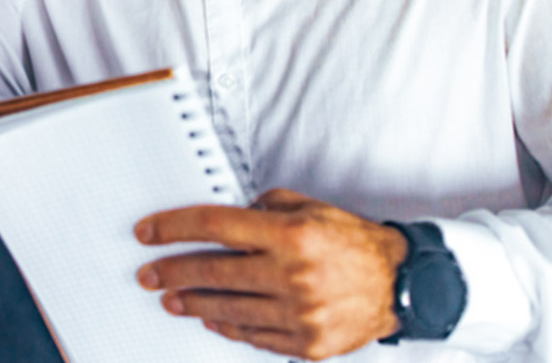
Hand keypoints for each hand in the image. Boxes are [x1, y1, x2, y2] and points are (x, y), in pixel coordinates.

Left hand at [134, 188, 406, 359]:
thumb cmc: (354, 242)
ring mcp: (299, 314)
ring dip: (192, 303)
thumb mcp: (310, 208)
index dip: (172, 228)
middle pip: (211, 272)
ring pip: (227, 309)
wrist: (403, 284)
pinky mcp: (306, 343)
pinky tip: (212, 320)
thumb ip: (264, 208)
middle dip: (171, 272)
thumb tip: (225, 217)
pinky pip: (253, 336)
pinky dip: (228, 327)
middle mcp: (292, 274)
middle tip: (148, 274)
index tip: (148, 233)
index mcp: (290, 234)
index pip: (213, 226)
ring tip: (170, 299)